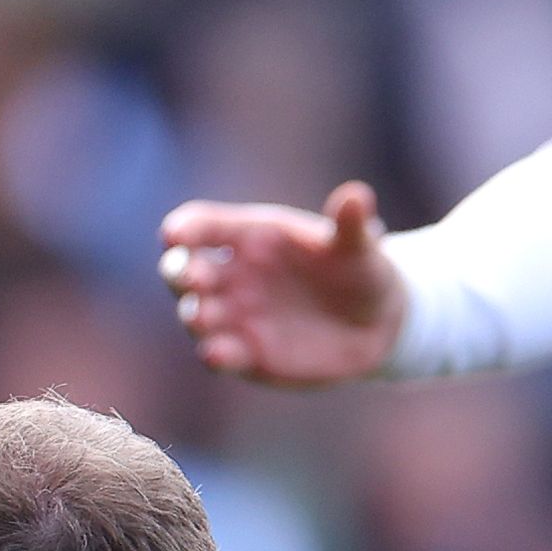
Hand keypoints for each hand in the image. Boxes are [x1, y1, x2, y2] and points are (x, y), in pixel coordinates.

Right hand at [158, 182, 407, 385]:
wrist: (376, 325)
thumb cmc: (360, 272)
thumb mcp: (359, 248)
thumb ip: (350, 225)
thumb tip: (357, 195)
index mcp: (250, 236)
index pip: (202, 225)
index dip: (184, 228)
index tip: (175, 234)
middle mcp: (232, 275)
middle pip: (184, 269)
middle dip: (179, 271)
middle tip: (188, 276)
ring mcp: (235, 316)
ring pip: (196, 313)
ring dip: (194, 314)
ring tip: (201, 316)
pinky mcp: (246, 355)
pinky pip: (220, 354)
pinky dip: (215, 354)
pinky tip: (217, 354)